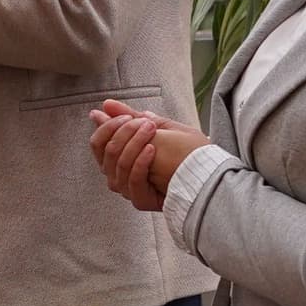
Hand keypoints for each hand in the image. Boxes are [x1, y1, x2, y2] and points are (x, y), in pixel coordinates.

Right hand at [88, 102, 206, 211]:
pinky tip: (152, 150)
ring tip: (152, 131)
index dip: (108, 127)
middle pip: (106, 152)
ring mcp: (128, 189)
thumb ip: (130, 117)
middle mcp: (118, 175)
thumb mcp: (157, 127)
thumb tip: (105, 105)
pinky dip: (140, 162)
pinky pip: (132, 180)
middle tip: (145, 123)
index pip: (97, 143)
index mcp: (118, 158)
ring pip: (118, 164)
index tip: (127, 117)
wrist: (207, 172)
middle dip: (124, 132)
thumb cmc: (184, 151)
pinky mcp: (140, 200)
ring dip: (134, 143)